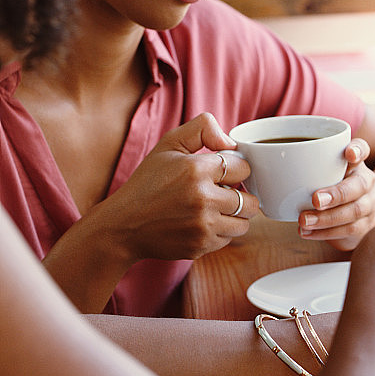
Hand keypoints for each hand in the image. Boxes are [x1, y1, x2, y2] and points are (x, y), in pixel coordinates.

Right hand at [91, 113, 259, 261]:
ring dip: (234, 217)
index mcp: (196, 169)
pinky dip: (220, 233)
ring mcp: (203, 226)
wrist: (123, 225)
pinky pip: (229, 239)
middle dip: (240, 196)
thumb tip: (232, 142)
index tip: (222, 174)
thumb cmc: (148, 182)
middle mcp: (203, 198)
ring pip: (245, 223)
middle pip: (250, 200)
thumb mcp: (169, 144)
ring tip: (215, 210)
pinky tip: (202, 224)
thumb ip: (203, 129)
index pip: (244, 169)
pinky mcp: (201, 246)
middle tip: (223, 194)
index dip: (235, 171)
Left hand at [298, 139, 374, 250]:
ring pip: (354, 211)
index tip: (348, 154)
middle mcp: (365, 181)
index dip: (358, 150)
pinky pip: (347, 230)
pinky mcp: (363, 225)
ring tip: (303, 221)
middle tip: (315, 199)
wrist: (355, 206)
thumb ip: (296, 160)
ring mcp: (368, 204)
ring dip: (327, 218)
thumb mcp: (319, 168)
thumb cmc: (328, 182)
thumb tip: (248, 150)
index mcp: (354, 161)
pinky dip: (325, 233)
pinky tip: (307, 232)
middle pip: (360, 185)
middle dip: (337, 193)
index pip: (362, 149)